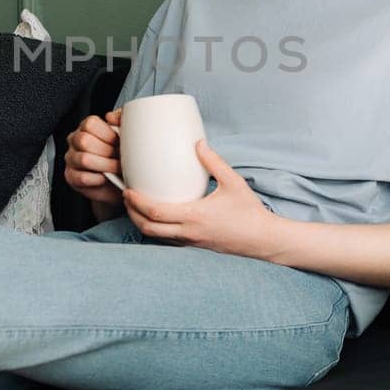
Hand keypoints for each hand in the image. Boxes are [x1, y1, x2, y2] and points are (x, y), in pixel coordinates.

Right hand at [63, 107, 122, 207]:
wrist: (119, 182)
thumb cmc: (121, 157)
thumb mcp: (126, 135)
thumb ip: (121, 120)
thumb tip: (111, 117)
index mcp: (87, 127)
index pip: (90, 124)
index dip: (108, 135)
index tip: (119, 143)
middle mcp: (75, 140)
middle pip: (84, 141)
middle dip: (107, 151)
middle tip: (119, 157)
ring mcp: (71, 159)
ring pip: (84, 159)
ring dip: (105, 165)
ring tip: (116, 168)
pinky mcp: (71, 176)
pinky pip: (82, 177)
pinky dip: (98, 179)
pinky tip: (106, 177)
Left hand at [122, 139, 274, 257]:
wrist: (263, 240)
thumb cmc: (249, 212)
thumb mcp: (233, 182)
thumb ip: (214, 162)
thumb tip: (198, 143)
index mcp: (194, 216)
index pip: (156, 212)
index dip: (137, 202)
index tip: (128, 190)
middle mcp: (188, 232)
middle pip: (148, 228)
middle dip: (131, 213)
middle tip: (126, 196)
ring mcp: (190, 242)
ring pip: (155, 236)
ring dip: (141, 222)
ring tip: (135, 205)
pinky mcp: (194, 246)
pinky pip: (167, 240)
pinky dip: (155, 229)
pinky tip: (156, 216)